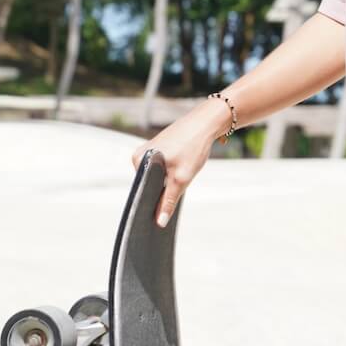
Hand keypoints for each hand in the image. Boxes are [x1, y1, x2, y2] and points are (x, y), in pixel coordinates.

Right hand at [130, 103, 224, 227]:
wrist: (206, 123)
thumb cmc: (192, 147)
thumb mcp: (181, 178)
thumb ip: (168, 200)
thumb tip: (159, 222)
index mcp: (138, 160)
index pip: (140, 191)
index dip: (149, 206)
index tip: (155, 221)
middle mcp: (140, 155)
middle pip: (148, 185)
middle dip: (159, 195)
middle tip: (170, 206)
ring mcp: (149, 151)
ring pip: (156, 177)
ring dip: (166, 185)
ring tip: (178, 186)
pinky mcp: (159, 149)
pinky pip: (161, 169)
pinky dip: (170, 175)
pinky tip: (179, 176)